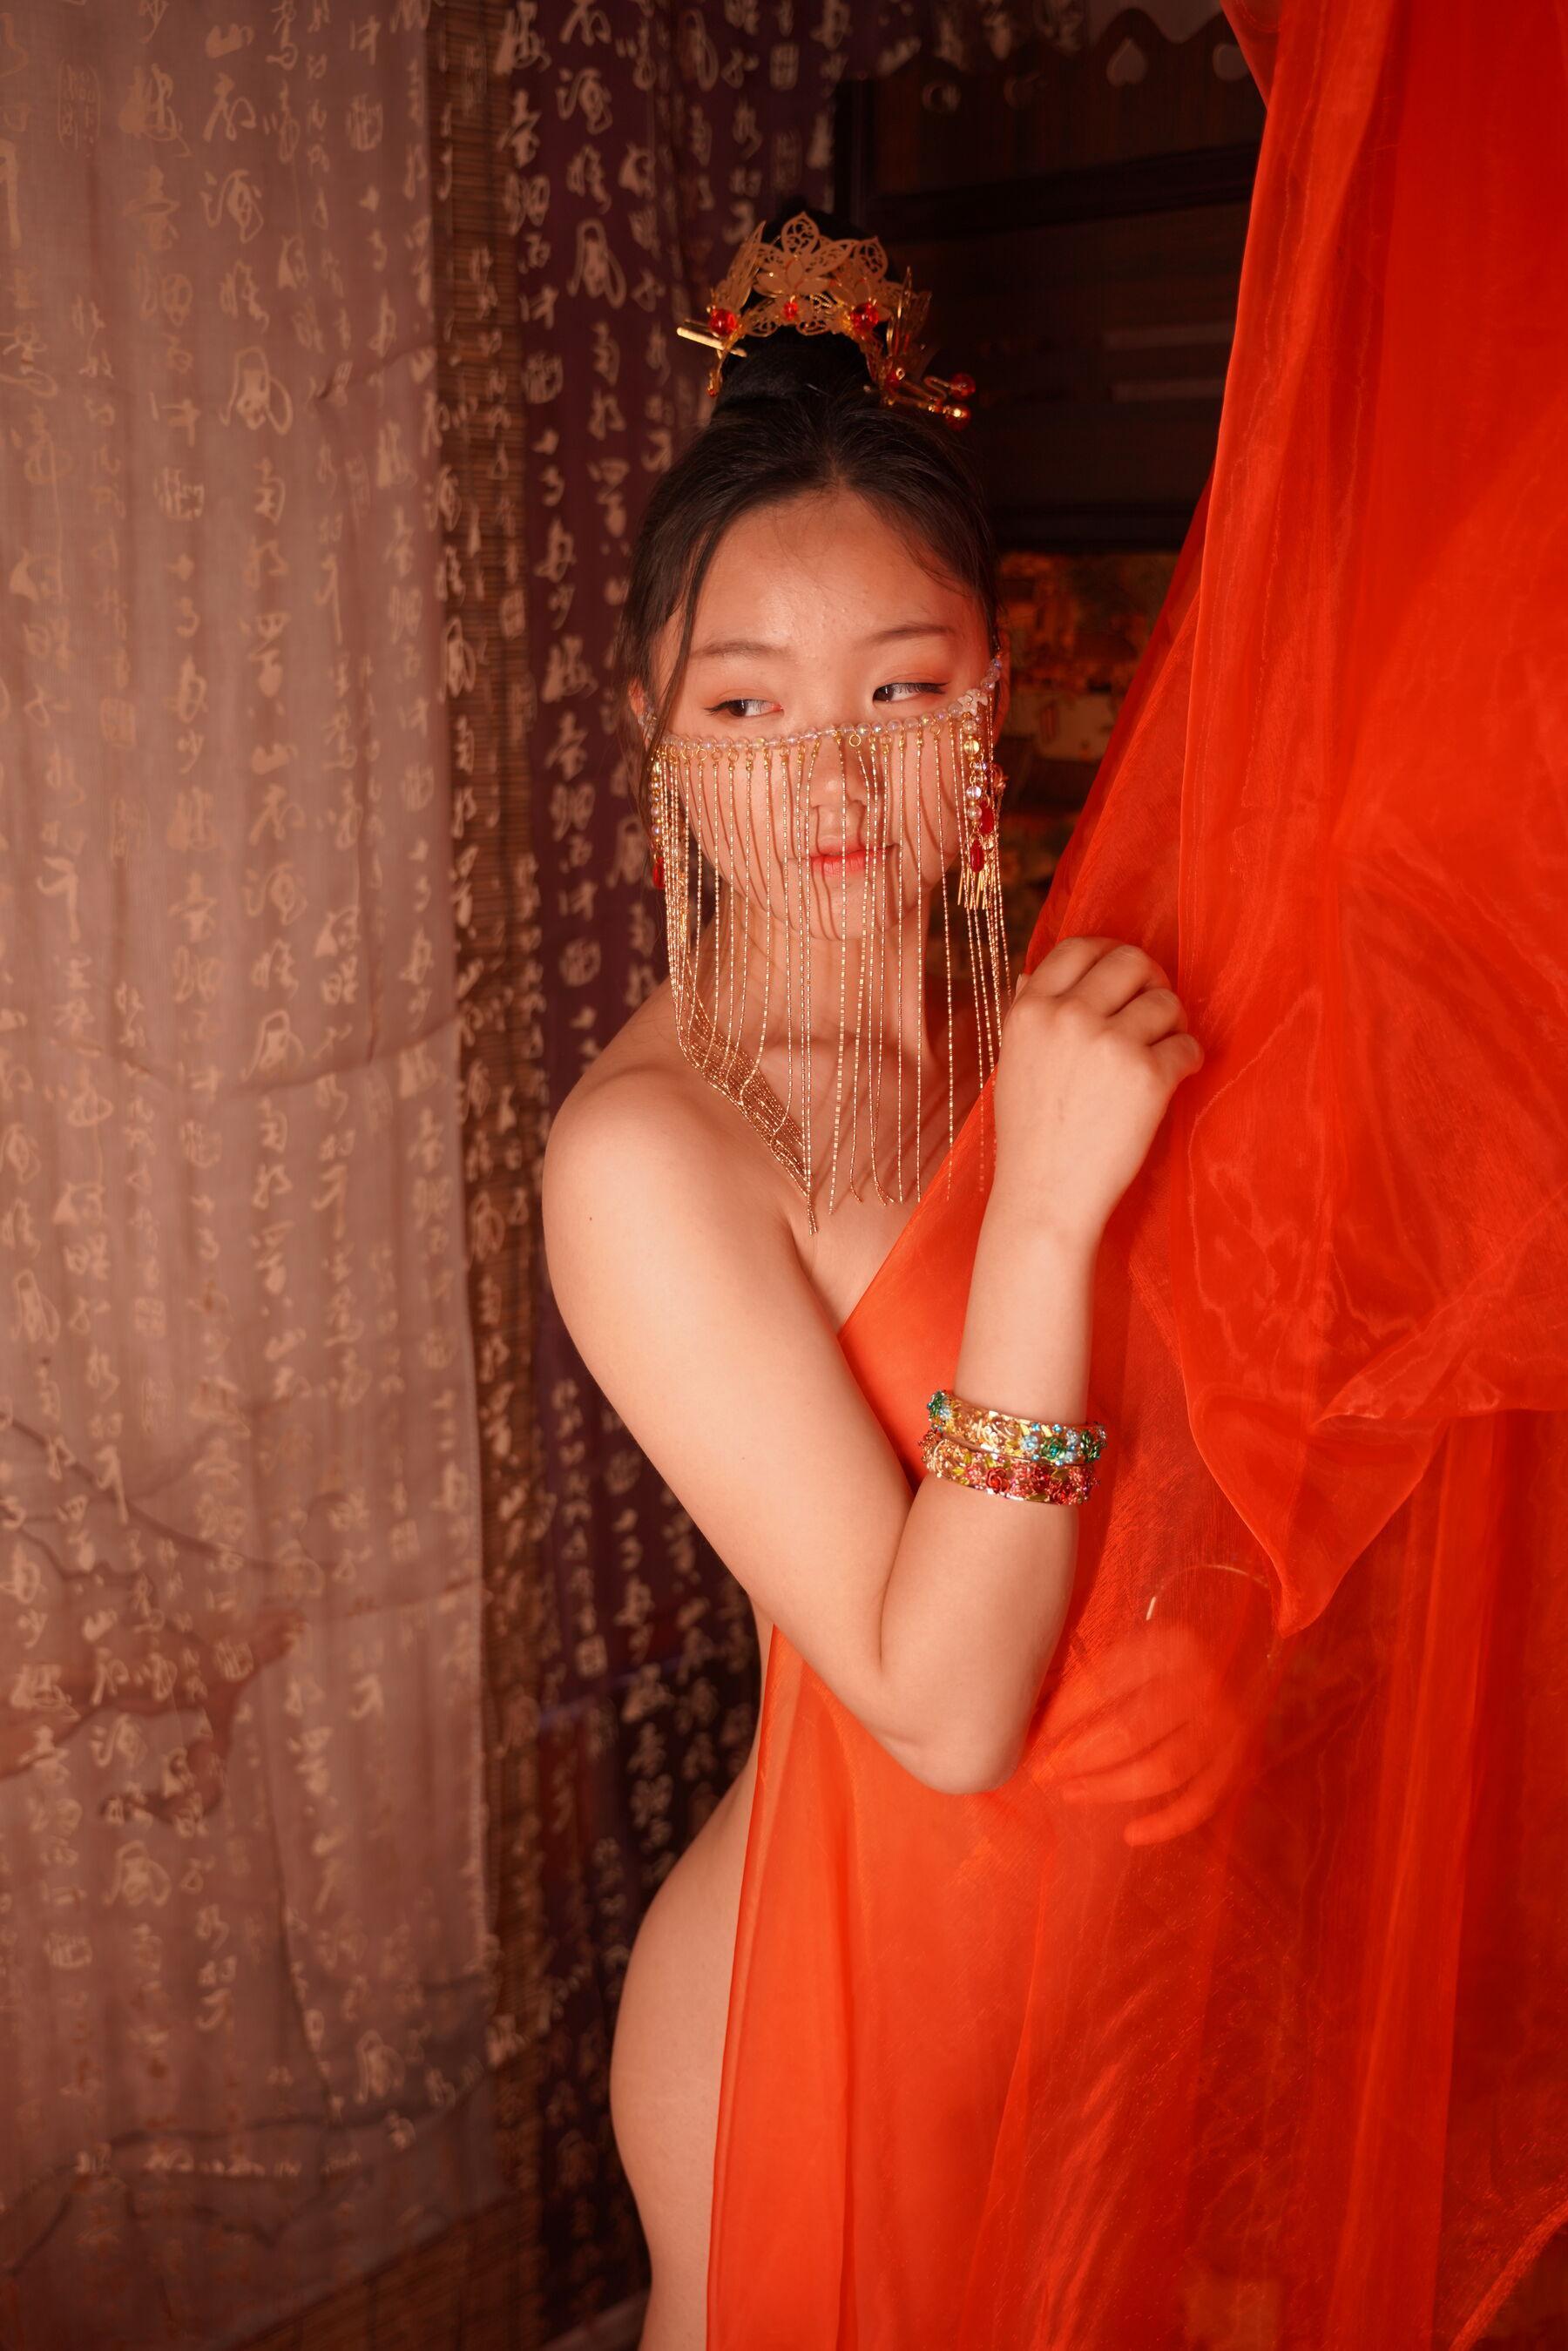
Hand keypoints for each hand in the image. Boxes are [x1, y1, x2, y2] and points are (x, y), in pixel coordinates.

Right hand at [990, 935, 1202, 1247]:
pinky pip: (1188, 1045)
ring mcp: (1110, 1044)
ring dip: (1172, 1024)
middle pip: (1130, 961)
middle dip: (1150, 981)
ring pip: (1166, 1002)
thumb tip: (1034, 972)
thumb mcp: (1013, 1062)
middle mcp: (1069, 1017)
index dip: (1108, 954)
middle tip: (1154, 1009)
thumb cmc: (1030, 1135)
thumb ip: (1028, 1013)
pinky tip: (1173, 1078)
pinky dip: (1188, 1060)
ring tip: (1161, 1052)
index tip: (1124, 975)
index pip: (1078, 948)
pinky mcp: (1149, 1075)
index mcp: (1030, 1010)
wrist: (1046, 1195)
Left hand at [1032, 1581, 1274, 1845]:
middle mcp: (1202, 1684)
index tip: (1034, 1737)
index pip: (1105, 1683)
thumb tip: (1031, 1718)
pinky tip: (1131, 1833)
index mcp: (1170, 1646)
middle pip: (1131, 1731)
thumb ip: (1091, 1677)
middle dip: (1080, 1759)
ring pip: (1164, 1771)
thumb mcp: (1137, 1647)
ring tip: (1072, 1793)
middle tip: (1046, 1773)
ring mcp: (1225, 1726)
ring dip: (1111, 1789)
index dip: (1064, 1714)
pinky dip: (1168, 1824)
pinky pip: (1202, 1801)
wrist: (1248, 1659)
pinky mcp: (1238, 1760)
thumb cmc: (1174, 1660)